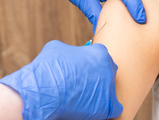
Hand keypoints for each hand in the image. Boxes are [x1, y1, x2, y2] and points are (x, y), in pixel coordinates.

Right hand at [0, 40, 122, 119]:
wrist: (45, 92)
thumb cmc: (49, 69)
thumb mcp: (57, 49)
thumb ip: (69, 51)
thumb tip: (67, 54)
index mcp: (100, 53)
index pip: (99, 57)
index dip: (88, 64)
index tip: (79, 72)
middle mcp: (109, 68)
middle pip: (106, 73)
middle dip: (96, 78)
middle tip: (79, 85)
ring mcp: (110, 87)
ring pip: (108, 91)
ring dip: (97, 94)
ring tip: (81, 99)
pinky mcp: (109, 106)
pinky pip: (113, 108)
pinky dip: (103, 110)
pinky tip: (91, 110)